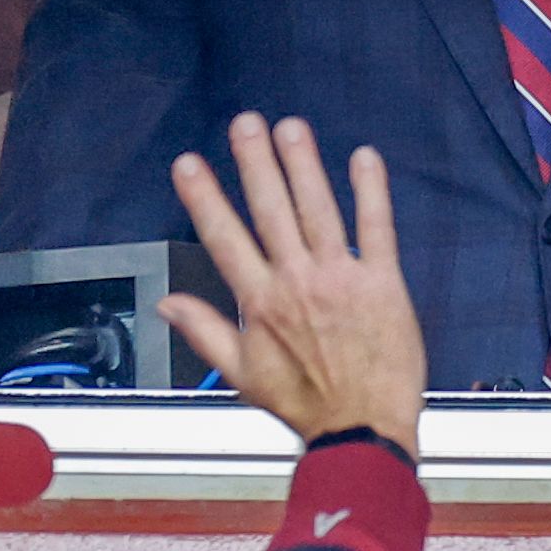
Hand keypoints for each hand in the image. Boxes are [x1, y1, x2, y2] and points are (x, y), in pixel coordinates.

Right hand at [167, 115, 429, 448]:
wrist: (363, 427)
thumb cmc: (306, 404)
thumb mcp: (242, 375)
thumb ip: (204, 332)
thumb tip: (168, 304)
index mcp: (260, 303)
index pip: (225, 238)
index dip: (205, 198)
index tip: (189, 164)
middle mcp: (297, 282)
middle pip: (271, 210)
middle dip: (255, 162)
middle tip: (245, 123)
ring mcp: (341, 279)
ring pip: (318, 209)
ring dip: (303, 165)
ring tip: (291, 128)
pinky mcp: (383, 283)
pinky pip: (376, 228)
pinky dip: (371, 192)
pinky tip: (364, 158)